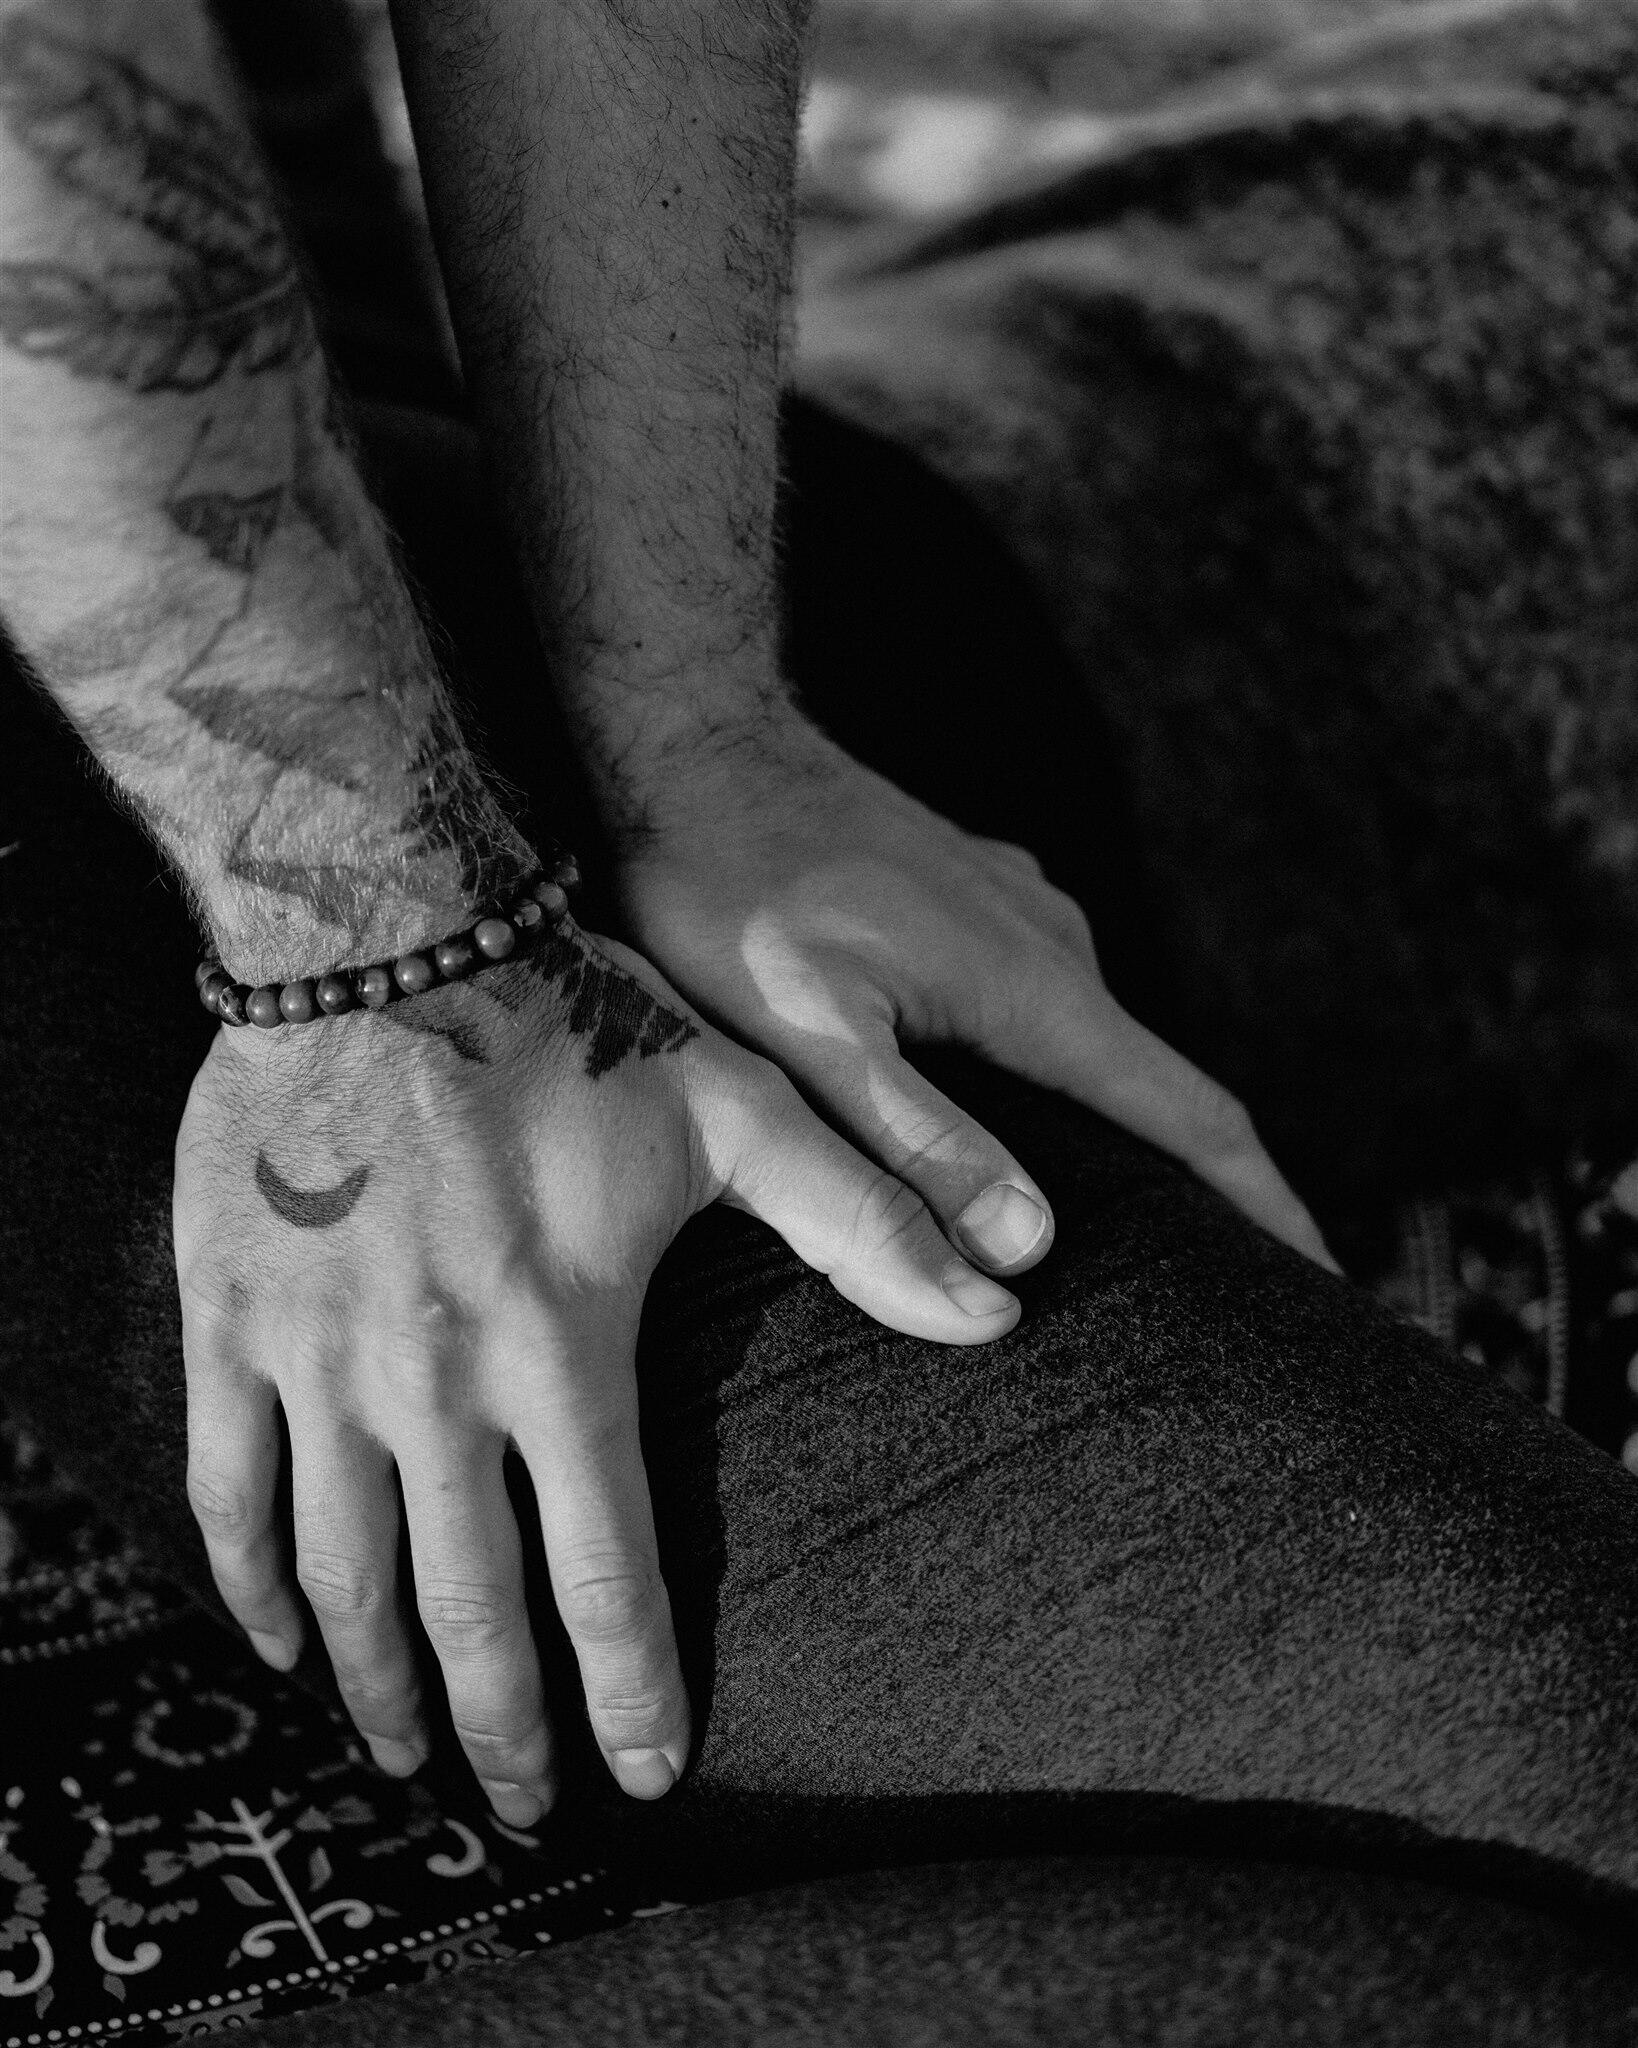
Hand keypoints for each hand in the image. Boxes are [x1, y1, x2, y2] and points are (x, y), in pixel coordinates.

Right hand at [174, 923, 1020, 1822]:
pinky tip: (289, 1641)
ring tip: (415, 1752)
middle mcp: (432, 1380)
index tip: (654, 1772)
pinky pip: (227, 1489)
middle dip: (502, 1732)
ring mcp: (317, 1357)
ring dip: (384, 1687)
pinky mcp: (230, 1318)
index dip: (632, 1692)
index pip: (605, 1574)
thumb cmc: (571, 1020)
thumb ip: (871, 1222)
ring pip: (341, 1577)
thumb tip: (1005, 1310)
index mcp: (562, 1347)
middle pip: (468, 1610)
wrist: (383, 930)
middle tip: (526, 1805)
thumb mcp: (740, 1111)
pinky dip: (251, 1585)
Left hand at [612, 712, 1336, 1275]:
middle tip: (1240, 1300)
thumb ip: (916, 1141)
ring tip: (1139, 1232)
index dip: (1266, 1213)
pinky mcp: (972, 903)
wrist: (694, 734)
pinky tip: (1024, 1122)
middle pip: (1159, 1091)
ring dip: (1128, 1135)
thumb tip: (1034, 1246)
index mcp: (1033, 988)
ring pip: (1097, 1050)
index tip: (1328, 1292)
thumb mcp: (809, 1034)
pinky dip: (1061, 1080)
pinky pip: (1046, 1008)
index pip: (1191, 1117)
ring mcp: (1016, 914)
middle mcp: (1051, 945)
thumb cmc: (726, 886)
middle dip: (1212, 1195)